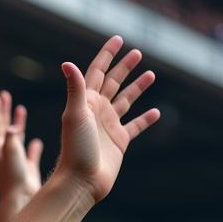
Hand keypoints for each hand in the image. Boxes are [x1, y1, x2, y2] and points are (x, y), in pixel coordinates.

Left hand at [0, 91, 42, 200]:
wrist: (20, 200)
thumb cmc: (13, 177)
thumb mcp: (11, 154)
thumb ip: (11, 139)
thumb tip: (12, 127)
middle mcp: (2, 153)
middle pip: (0, 127)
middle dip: (1, 111)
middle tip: (1, 96)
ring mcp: (14, 161)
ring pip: (15, 137)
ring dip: (17, 123)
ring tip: (19, 109)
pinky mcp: (25, 169)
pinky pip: (29, 155)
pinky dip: (32, 148)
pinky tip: (35, 142)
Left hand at [55, 36, 159, 201]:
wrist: (80, 182)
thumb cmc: (75, 149)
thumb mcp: (75, 115)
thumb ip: (75, 88)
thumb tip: (66, 63)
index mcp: (86, 103)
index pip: (96, 72)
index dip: (107, 55)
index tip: (118, 39)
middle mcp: (97, 112)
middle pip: (113, 83)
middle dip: (124, 67)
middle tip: (137, 52)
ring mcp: (109, 127)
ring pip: (126, 101)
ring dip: (137, 88)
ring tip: (151, 74)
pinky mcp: (119, 142)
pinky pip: (135, 127)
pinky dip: (146, 119)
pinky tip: (156, 112)